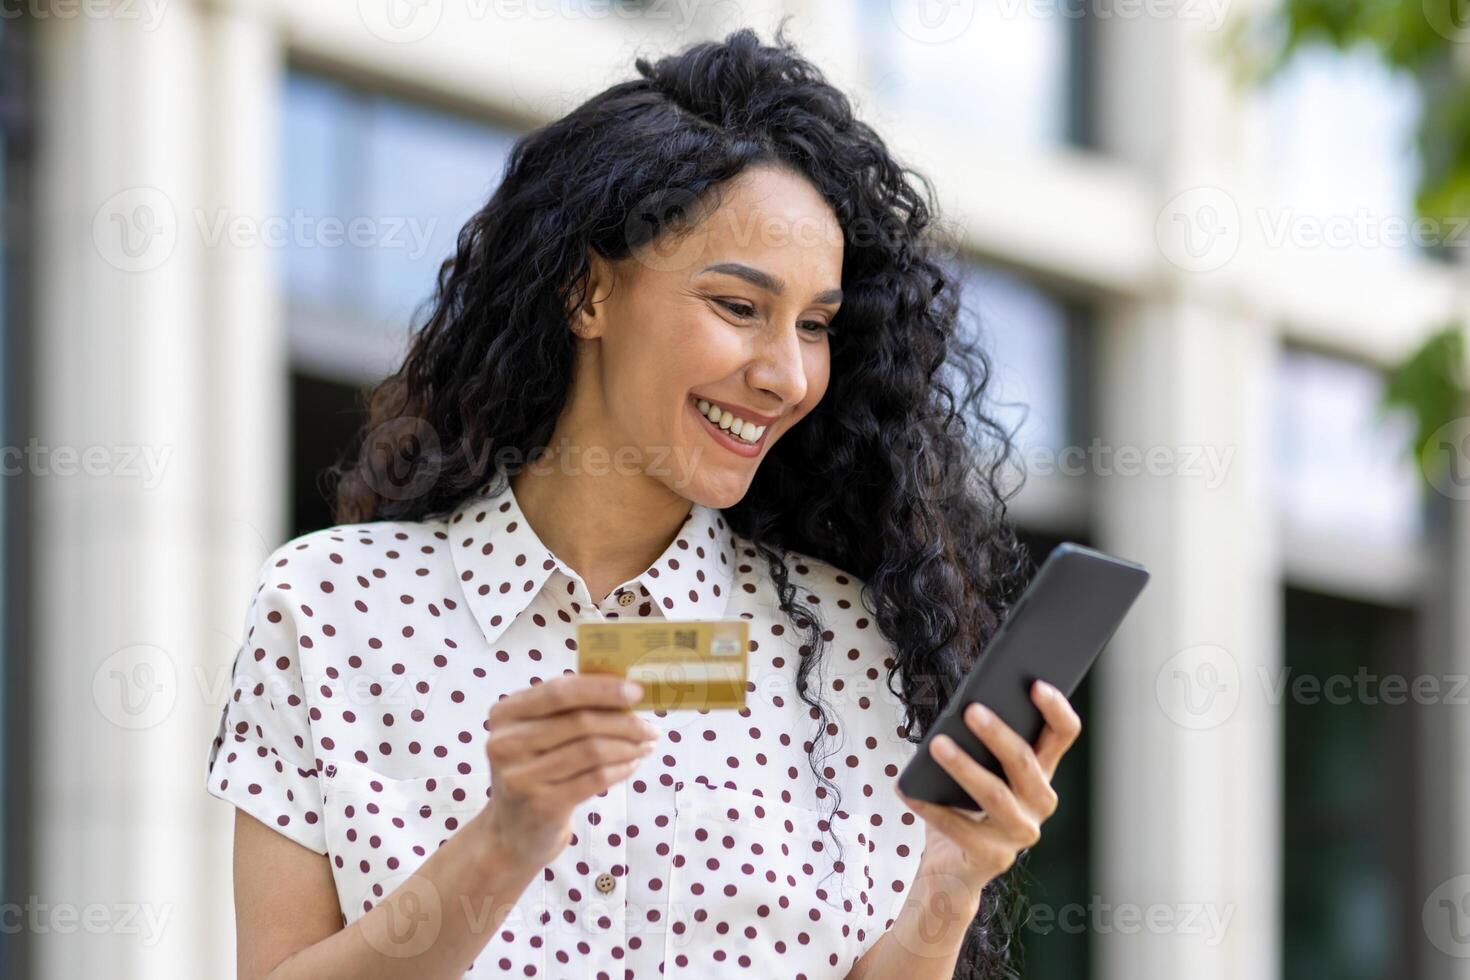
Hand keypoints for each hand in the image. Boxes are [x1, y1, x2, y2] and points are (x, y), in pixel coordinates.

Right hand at [475, 673, 660, 872]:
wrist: (514, 831)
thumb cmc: (536, 771)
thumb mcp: (538, 735)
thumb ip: (570, 709)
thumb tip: (626, 689)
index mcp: (505, 714)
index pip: (559, 691)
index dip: (602, 688)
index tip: (637, 691)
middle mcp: (505, 743)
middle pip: (580, 721)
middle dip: (625, 722)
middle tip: (651, 727)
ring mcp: (521, 776)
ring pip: (591, 750)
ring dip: (628, 746)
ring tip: (646, 746)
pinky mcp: (541, 805)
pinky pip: (595, 779)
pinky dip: (621, 769)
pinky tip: (632, 765)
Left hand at [896, 679, 1081, 900]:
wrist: (953, 865)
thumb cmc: (963, 802)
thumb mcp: (976, 765)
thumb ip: (977, 740)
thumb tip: (962, 705)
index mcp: (1040, 772)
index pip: (1062, 735)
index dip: (1056, 709)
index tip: (1036, 684)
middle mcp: (1039, 802)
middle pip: (1025, 762)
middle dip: (998, 734)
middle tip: (971, 709)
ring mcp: (1020, 832)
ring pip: (995, 794)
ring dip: (964, 766)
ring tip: (936, 744)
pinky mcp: (993, 857)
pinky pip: (959, 827)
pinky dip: (930, 807)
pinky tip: (907, 788)